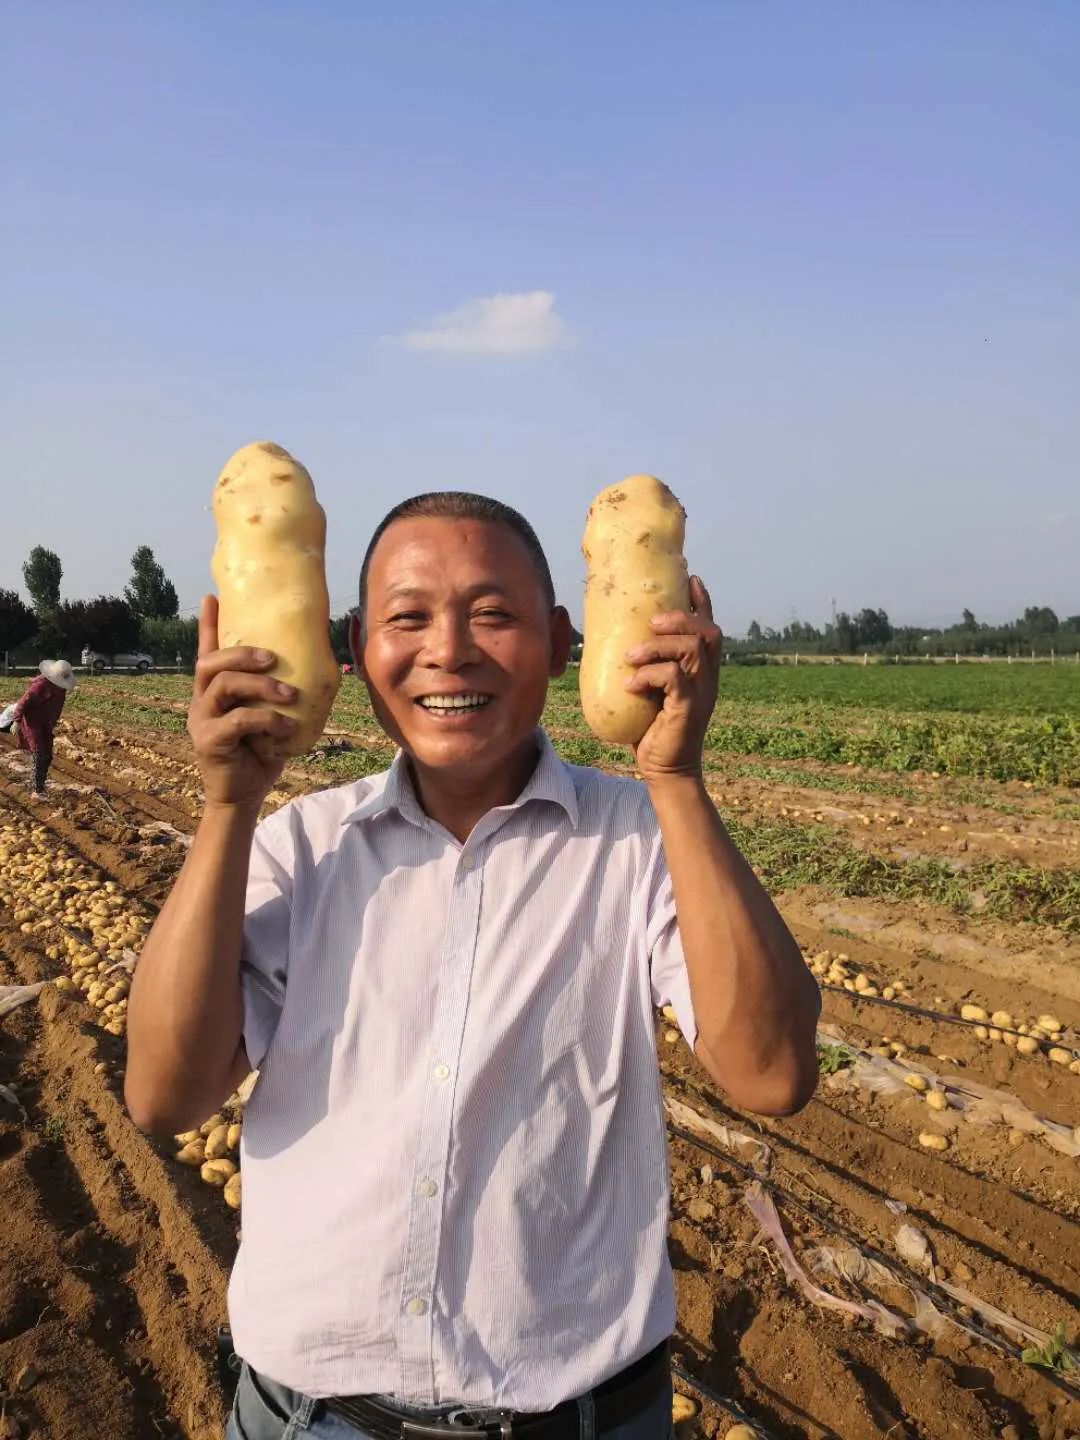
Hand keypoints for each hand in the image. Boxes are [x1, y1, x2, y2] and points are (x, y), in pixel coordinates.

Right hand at [188, 596, 295, 809]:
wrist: (244, 794)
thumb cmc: (261, 751)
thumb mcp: (271, 716)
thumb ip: (279, 694)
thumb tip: (320, 666)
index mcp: (215, 690)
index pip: (207, 651)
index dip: (208, 625)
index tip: (212, 596)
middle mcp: (202, 700)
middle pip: (210, 663)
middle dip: (242, 653)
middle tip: (272, 657)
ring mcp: (202, 720)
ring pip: (223, 686)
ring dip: (260, 685)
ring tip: (290, 693)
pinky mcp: (209, 741)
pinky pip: (237, 721)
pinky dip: (266, 719)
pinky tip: (286, 725)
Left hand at [624, 576, 721, 783]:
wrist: (666, 770)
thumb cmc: (652, 730)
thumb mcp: (649, 691)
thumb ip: (644, 668)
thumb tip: (612, 643)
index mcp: (701, 671)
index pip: (709, 628)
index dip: (703, 602)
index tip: (691, 578)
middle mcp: (707, 678)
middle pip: (706, 632)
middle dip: (680, 618)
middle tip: (652, 622)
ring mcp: (701, 693)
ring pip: (690, 650)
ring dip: (657, 647)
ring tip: (632, 655)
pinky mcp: (688, 709)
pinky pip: (674, 679)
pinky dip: (650, 675)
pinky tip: (631, 683)